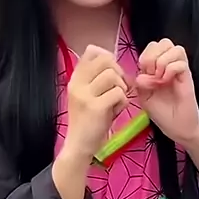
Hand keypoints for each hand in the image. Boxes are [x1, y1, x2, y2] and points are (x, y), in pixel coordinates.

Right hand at [63, 45, 127, 161]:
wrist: (79, 146)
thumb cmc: (89, 121)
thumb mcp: (88, 95)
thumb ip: (96, 78)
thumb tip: (111, 59)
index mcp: (75, 79)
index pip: (91, 52)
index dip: (107, 57)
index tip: (112, 72)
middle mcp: (77, 84)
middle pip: (105, 60)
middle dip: (118, 72)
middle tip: (119, 88)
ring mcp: (85, 95)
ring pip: (112, 76)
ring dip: (121, 88)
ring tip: (117, 101)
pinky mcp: (95, 107)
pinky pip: (118, 93)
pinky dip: (123, 102)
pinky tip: (117, 111)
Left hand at [135, 39, 198, 146]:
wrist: (177, 128)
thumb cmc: (162, 114)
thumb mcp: (144, 98)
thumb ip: (141, 83)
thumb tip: (142, 73)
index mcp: (157, 68)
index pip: (152, 46)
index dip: (146, 55)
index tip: (143, 73)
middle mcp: (169, 66)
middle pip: (164, 42)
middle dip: (154, 55)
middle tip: (152, 73)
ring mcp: (179, 71)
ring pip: (175, 48)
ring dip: (163, 61)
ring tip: (160, 78)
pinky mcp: (188, 78)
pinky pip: (181, 63)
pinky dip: (171, 69)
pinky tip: (167, 81)